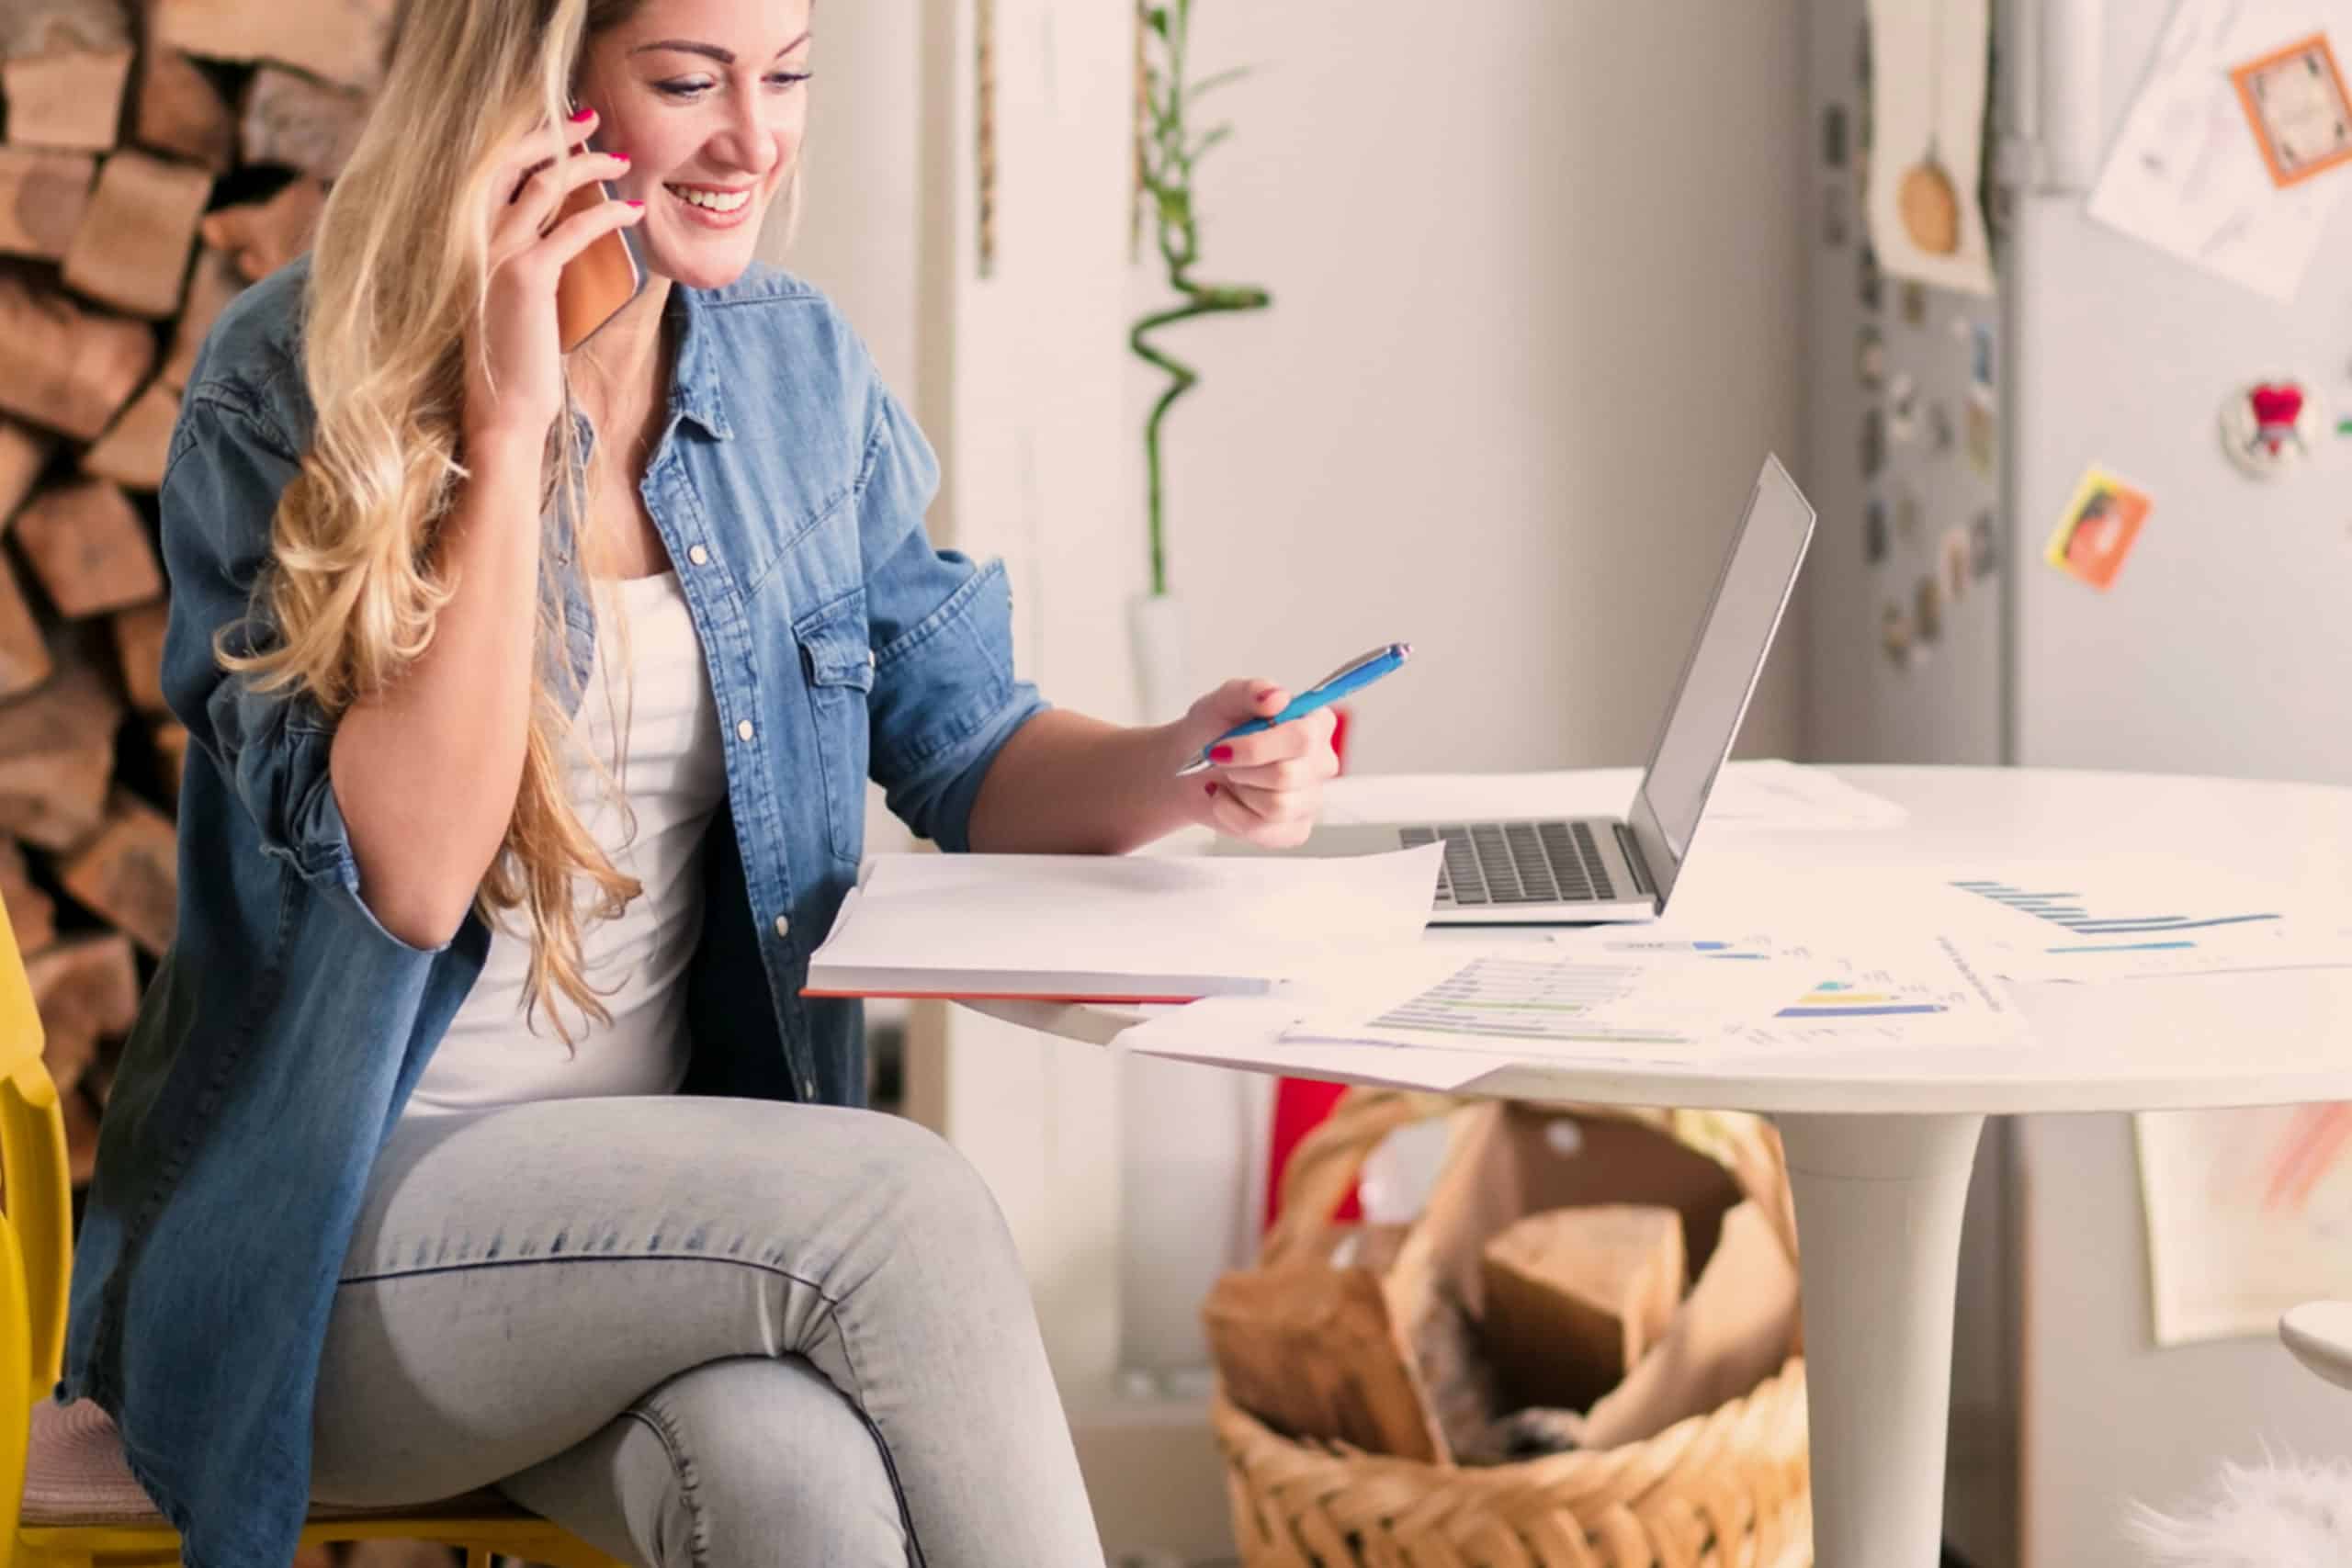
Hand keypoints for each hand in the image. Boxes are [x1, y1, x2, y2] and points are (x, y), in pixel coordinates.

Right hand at [461, 107, 644, 453]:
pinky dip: (606, 213)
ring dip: (587, 165)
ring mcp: (496, 253)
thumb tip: (563, 230)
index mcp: (467, 239)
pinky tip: (631, 210)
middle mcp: (473, 237)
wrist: (503, 407)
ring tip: (621, 159)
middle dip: (554, 134)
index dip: (526, 139)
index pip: (493, 170)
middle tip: (592, 119)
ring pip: (544, 185)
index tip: (562, 124)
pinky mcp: (526, 276)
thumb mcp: (514, 297)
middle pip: (512, 161)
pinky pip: (572, 228)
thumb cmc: (516, 356)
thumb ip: (527, 258)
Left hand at [1177, 678, 1339, 847]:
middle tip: (1222, 760)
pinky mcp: (1295, 829)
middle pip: (1286, 776)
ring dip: (1239, 792)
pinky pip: (1266, 832)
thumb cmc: (1213, 729)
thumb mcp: (1223, 701)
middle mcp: (1321, 761)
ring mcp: (1311, 798)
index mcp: (1315, 723)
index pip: (1302, 738)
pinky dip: (1234, 816)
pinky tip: (1228, 800)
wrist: (1189, 767)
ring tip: (1230, 779)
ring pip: (1277, 806)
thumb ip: (1250, 692)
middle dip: (1241, 771)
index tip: (1221, 747)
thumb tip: (1277, 697)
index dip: (1257, 747)